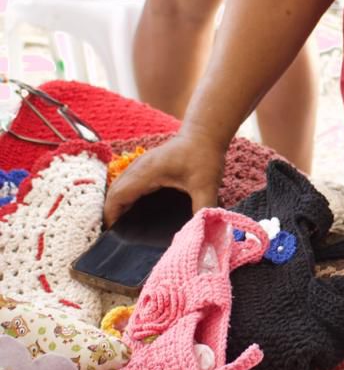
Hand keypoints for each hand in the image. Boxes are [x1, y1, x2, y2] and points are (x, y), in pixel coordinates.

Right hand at [103, 132, 224, 225]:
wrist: (205, 132)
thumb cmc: (204, 155)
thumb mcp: (206, 184)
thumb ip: (203, 207)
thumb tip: (201, 231)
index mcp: (146, 172)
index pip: (117, 195)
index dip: (111, 215)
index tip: (113, 235)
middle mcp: (138, 167)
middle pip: (113, 192)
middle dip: (110, 213)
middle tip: (117, 237)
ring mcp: (140, 165)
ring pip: (119, 186)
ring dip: (116, 204)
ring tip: (122, 228)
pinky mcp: (146, 166)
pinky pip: (127, 183)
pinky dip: (125, 197)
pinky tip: (134, 212)